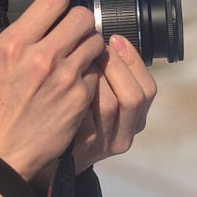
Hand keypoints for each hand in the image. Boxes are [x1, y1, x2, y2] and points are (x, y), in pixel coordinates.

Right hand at [0, 0, 103, 181]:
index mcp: (15, 43)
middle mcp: (44, 57)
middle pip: (83, 17)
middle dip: (78, 16)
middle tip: (71, 24)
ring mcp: (65, 79)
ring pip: (95, 42)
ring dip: (87, 43)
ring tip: (74, 51)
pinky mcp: (79, 98)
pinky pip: (96, 71)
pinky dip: (89, 71)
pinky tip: (75, 77)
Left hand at [61, 33, 157, 175]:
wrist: (48, 158)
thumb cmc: (74, 118)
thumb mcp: (101, 100)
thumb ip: (110, 77)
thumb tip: (108, 38)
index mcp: (135, 120)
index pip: (147, 89)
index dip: (133, 61)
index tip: (115, 39)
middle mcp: (124, 135)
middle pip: (133, 97)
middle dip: (115, 66)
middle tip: (94, 47)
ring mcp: (103, 145)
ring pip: (110, 105)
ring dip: (94, 77)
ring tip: (77, 61)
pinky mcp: (80, 150)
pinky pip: (82, 117)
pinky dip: (73, 96)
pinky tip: (61, 84)